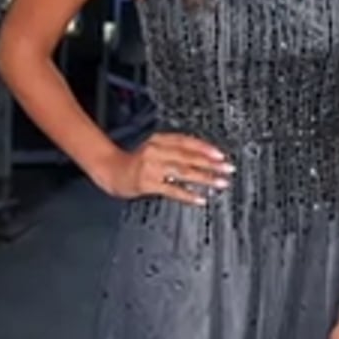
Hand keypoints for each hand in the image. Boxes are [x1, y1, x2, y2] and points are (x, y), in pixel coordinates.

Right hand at [98, 132, 231, 205]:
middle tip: (227, 169)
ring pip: (183, 171)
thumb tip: (203, 158)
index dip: (206, 148)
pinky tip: (200, 198)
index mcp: (159, 139)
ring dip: (204, 177)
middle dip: (210, 163)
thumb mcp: (155, 149)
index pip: (187, 141)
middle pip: (188, 156)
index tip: (221, 155)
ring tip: (219, 183)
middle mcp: (156, 150)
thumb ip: (175, 151)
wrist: (112, 171)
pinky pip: (172, 189)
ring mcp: (152, 166)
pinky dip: (188, 194)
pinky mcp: (148, 182)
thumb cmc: (136, 162)